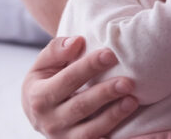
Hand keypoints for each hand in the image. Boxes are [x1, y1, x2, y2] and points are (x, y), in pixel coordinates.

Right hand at [22, 36, 139, 137]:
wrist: (37, 112)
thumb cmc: (46, 80)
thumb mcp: (43, 64)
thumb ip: (56, 50)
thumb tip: (77, 42)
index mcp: (38, 97)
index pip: (67, 80)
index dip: (88, 67)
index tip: (110, 54)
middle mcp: (49, 121)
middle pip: (81, 106)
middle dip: (105, 93)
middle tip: (128, 81)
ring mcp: (64, 138)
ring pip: (90, 130)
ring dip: (113, 116)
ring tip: (133, 100)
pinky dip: (113, 135)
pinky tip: (131, 125)